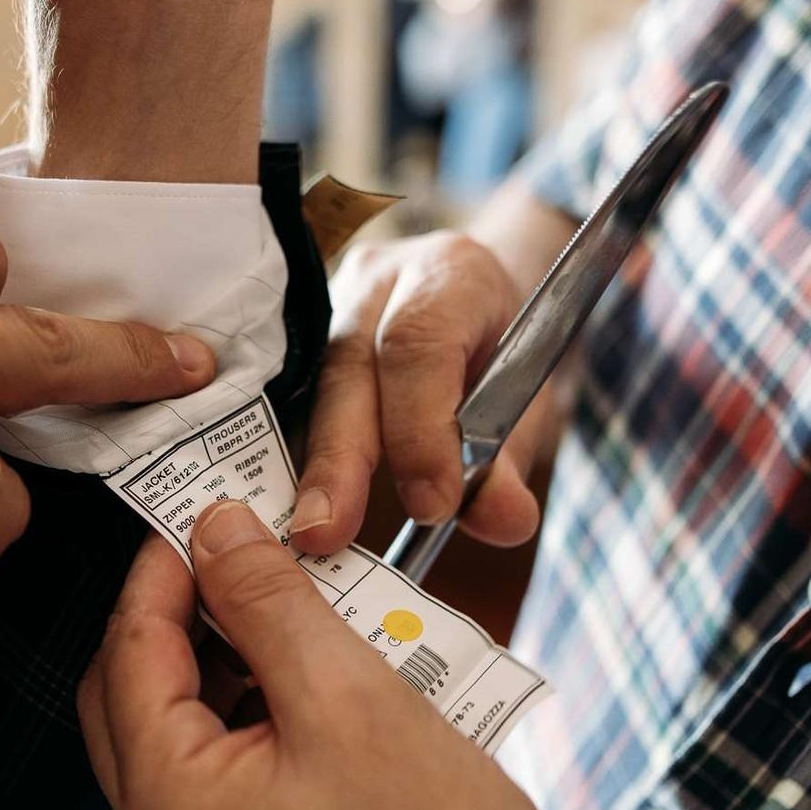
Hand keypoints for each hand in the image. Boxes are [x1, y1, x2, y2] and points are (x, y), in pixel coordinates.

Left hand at [82, 503, 810, 809]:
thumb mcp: (352, 697)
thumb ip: (269, 602)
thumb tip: (212, 525)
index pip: (130, 650)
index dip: (169, 565)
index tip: (216, 504)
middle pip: (141, 692)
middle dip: (197, 612)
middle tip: (260, 550)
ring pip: (193, 731)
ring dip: (241, 661)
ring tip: (316, 612)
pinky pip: (234, 776)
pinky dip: (270, 716)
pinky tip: (336, 683)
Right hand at [291, 231, 545, 555]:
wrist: (478, 297)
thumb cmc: (501, 352)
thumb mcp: (526, 404)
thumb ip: (510, 464)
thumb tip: (504, 519)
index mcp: (450, 276)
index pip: (419, 344)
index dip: (419, 429)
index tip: (431, 506)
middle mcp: (378, 279)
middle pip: (347, 366)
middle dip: (339, 458)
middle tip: (329, 533)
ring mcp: (328, 303)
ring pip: (307, 386)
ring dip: (309, 466)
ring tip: (308, 533)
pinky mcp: (296, 334)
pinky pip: (284, 397)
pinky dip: (288, 457)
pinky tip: (286, 506)